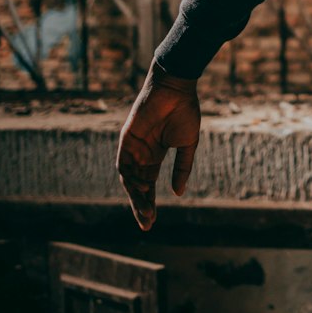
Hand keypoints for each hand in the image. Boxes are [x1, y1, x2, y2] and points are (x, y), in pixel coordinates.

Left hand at [116, 63, 200, 230]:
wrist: (176, 88)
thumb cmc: (185, 112)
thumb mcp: (187, 144)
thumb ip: (182, 168)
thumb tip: (177, 193)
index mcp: (155, 156)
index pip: (148, 185)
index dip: (149, 202)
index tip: (152, 221)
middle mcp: (141, 154)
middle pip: (137, 186)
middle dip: (141, 205)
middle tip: (147, 224)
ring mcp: (132, 147)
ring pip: (130, 178)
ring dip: (136, 196)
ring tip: (146, 212)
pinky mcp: (126, 139)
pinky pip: (124, 163)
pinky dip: (130, 178)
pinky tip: (141, 190)